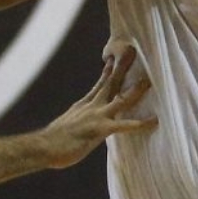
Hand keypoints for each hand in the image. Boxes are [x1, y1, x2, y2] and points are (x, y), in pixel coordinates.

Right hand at [42, 45, 155, 168]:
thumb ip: (77, 120)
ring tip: (149, 81)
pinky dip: (140, 123)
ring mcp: (97, 116)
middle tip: (132, 51)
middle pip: (111, 83)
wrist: (44, 146)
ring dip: (135, 90)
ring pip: (121, 99)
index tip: (114, 58)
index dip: (108, 71)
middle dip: (122, 67)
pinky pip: (125, 125)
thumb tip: (80, 120)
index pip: (99, 85)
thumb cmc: (53, 141)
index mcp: (84, 105)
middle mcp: (92, 106)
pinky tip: (153, 121)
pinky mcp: (100, 129)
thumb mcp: (67, 124)